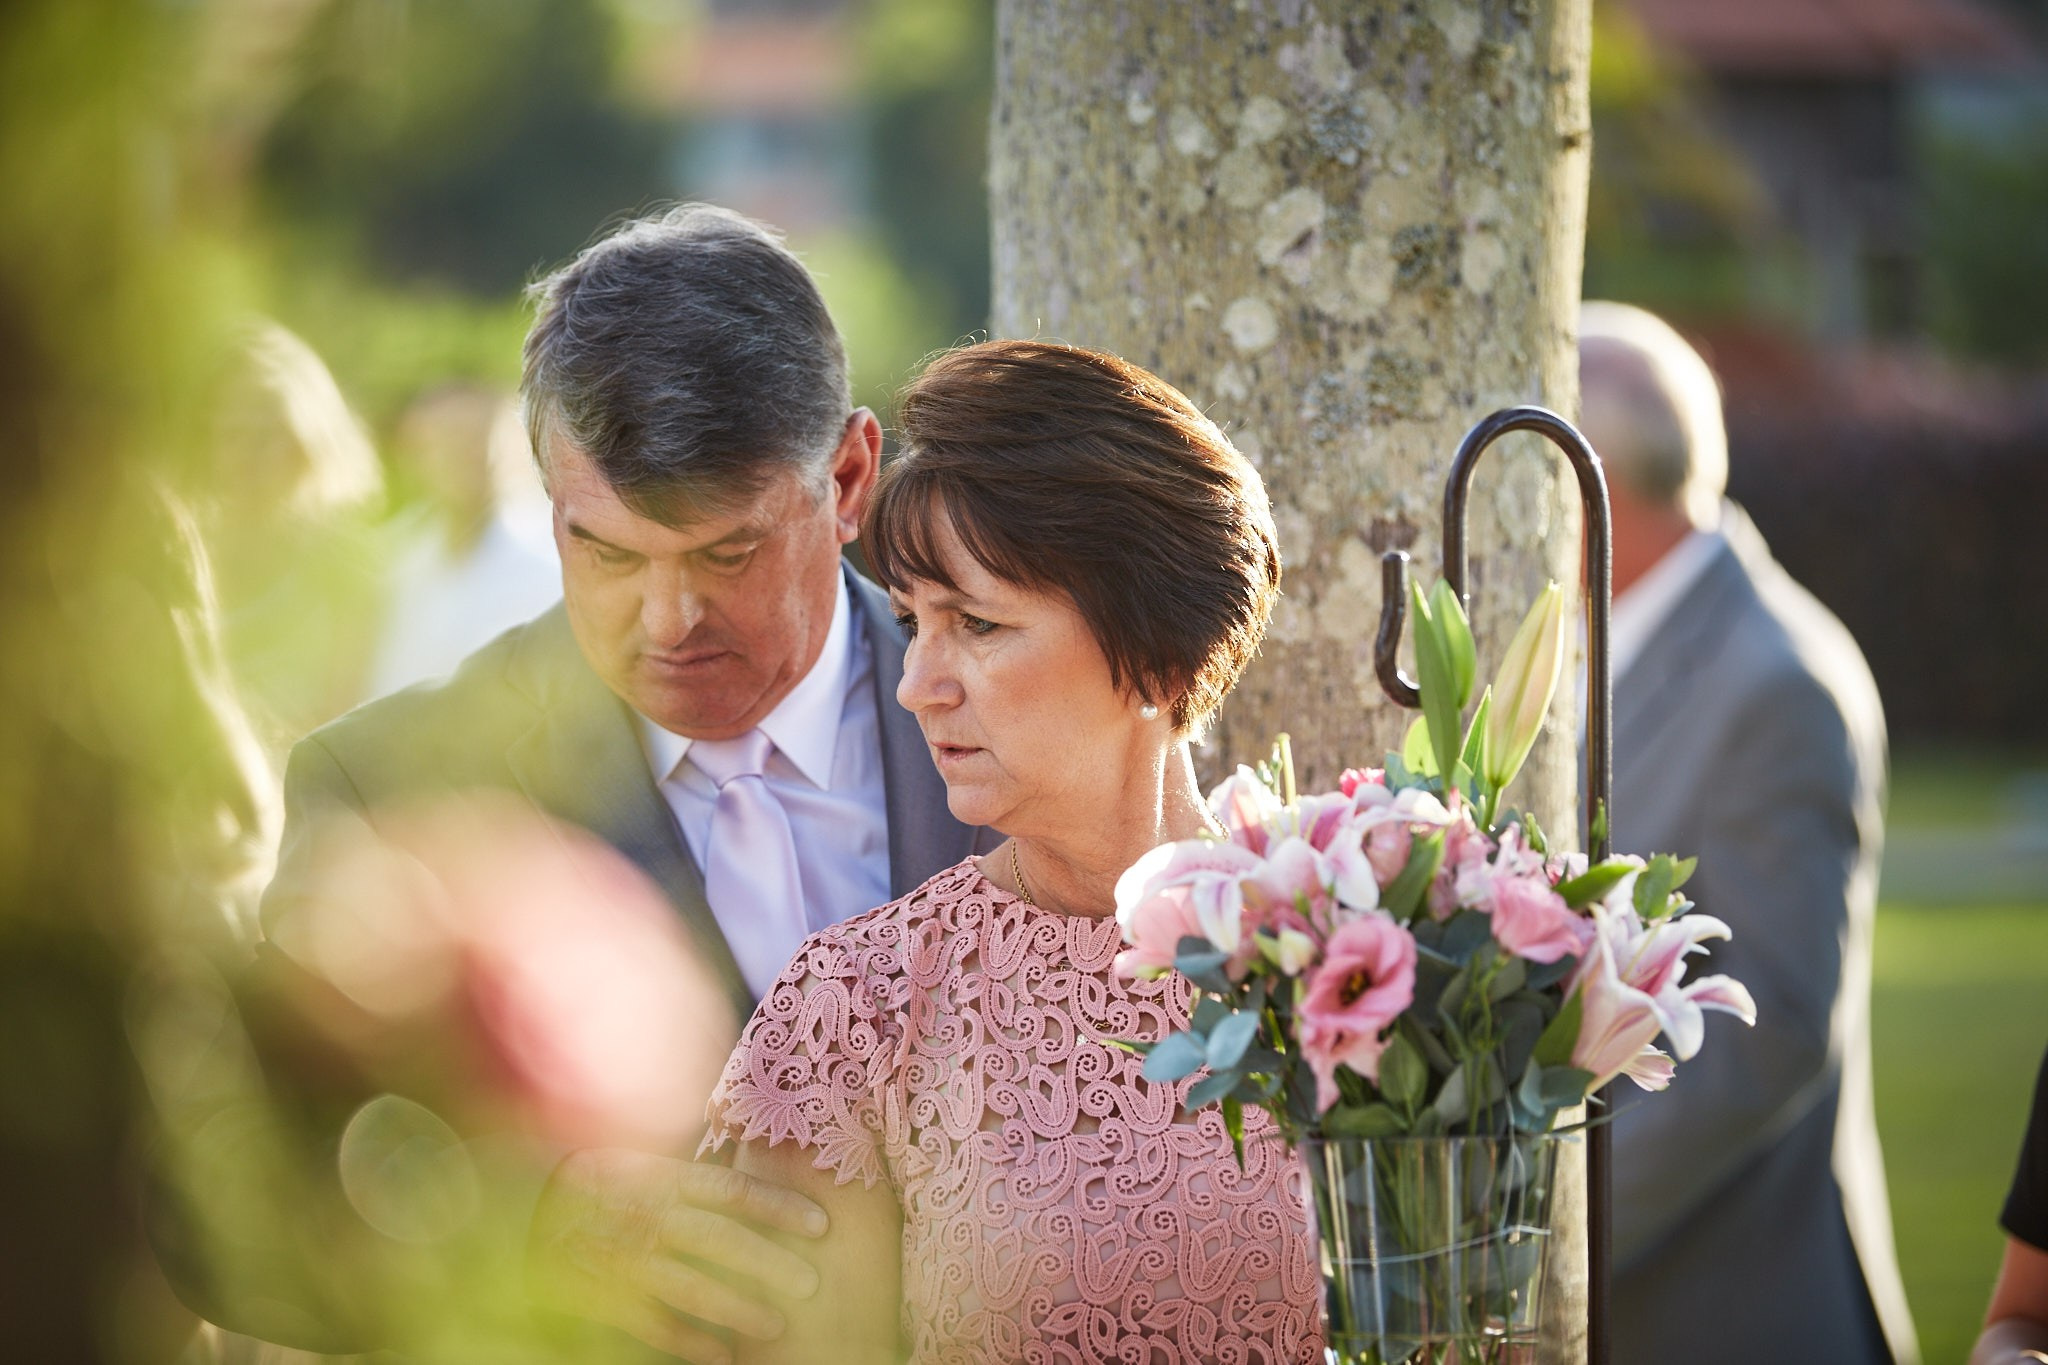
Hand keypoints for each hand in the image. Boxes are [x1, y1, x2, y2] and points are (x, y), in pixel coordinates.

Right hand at [529, 1147, 825, 1363]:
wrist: (527, 1213)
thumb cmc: (603, 1186)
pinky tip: (723, 1356)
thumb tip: (757, 1161)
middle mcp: (650, 1217)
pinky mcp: (605, 1296)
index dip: (779, 1206)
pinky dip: (688, 1342)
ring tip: (775, 1326)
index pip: (733, 1190)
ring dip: (737, 1308)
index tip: (821, 1224)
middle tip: (810, 1284)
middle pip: (721, 1240)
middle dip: (769, 1263)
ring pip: (691, 1287)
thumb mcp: (646, 1163)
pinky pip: (653, 1324)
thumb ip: (696, 1174)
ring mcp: (627, 1259)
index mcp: (665, 1180)